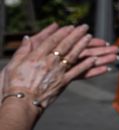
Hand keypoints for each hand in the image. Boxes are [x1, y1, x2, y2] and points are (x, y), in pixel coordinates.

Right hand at [4, 24, 118, 109]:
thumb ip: (23, 50)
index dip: (62, 32)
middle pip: (65, 45)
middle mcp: (49, 62)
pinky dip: (86, 65)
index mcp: (36, 57)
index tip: (70, 26)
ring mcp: (58, 72)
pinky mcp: (63, 82)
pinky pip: (78, 71)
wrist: (22, 102)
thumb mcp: (13, 65)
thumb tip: (28, 38)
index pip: (52, 40)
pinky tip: (94, 59)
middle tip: (85, 27)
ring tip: (90, 37)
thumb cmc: (14, 85)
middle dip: (76, 34)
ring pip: (73, 55)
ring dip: (83, 45)